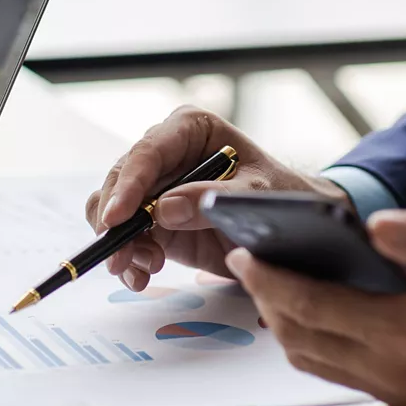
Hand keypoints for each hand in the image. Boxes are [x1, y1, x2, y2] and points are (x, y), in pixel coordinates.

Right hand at [84, 106, 349, 288]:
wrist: (293, 226)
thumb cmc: (280, 196)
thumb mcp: (256, 195)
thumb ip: (213, 199)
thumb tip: (164, 209)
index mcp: (189, 129)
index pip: (148, 153)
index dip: (127, 185)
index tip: (117, 217)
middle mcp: (164, 153)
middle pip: (120, 182)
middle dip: (116, 222)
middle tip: (120, 256)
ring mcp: (155, 187)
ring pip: (113, 210)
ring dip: (121, 243)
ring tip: (139, 270)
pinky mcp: (152, 218)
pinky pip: (125, 235)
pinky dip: (127, 258)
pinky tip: (139, 275)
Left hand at [225, 210, 405, 405]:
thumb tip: (373, 223)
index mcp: (404, 332)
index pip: (312, 305)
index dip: (269, 278)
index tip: (243, 251)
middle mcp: (388, 367)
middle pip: (297, 334)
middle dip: (264, 295)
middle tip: (244, 260)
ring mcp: (389, 387)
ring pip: (308, 358)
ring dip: (280, 321)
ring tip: (267, 281)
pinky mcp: (395, 394)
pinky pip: (331, 369)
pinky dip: (307, 340)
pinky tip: (306, 309)